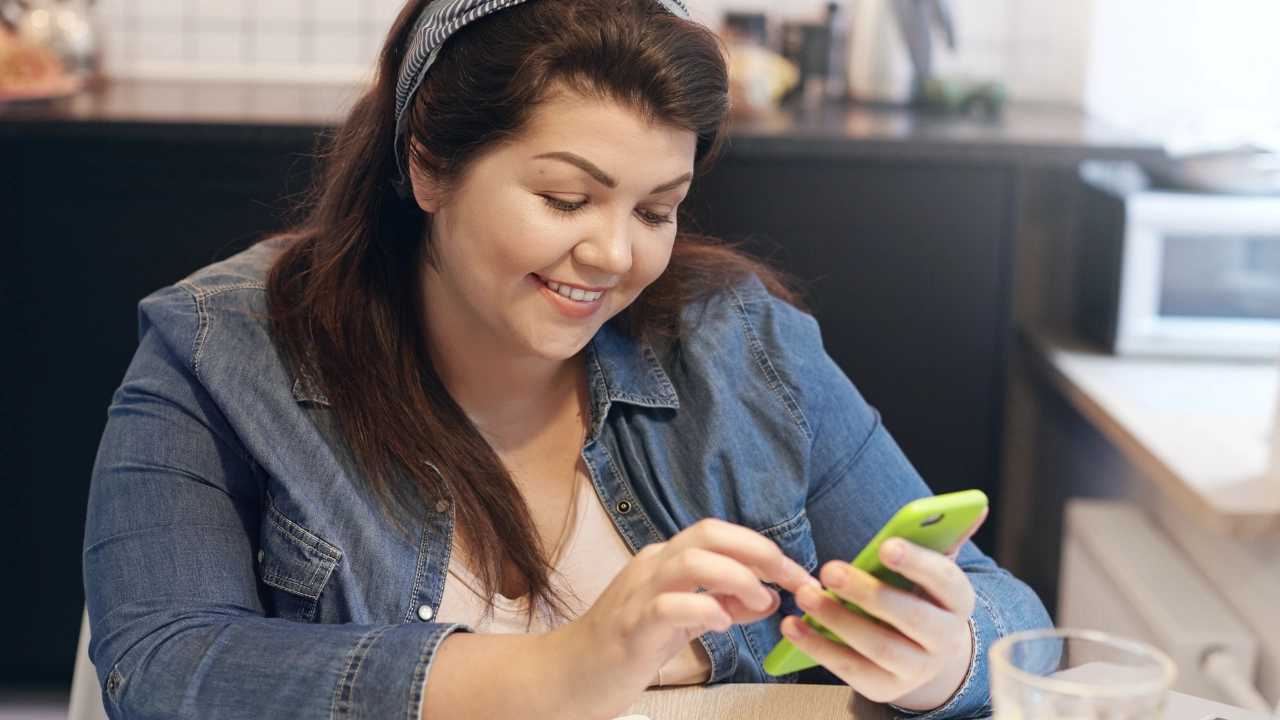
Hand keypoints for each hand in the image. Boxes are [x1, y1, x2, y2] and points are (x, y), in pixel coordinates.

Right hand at [548, 518, 819, 719]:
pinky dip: (704, 609)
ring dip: (737, 577)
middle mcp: (652, 566)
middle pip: (709, 533)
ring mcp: (638, 593)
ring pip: (692, 560)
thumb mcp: (683, 620)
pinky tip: (722, 625)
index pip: (720, 533)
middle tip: (790, 581)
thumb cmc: (627, 645)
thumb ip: (723, 604)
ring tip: (759, 602)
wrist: (570, 674)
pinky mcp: (631, 626)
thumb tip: (768, 596)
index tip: (798, 574)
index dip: (765, 549)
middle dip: (760, 552)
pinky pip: (669, 605)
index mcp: (665, 559)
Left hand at [780, 508, 987, 710]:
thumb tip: (974, 507)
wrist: (920, 652)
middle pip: (910, 616)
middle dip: (868, 592)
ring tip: (807, 595)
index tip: (887, 545)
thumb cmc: (917, 595)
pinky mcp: (885, 686)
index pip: (945, 579)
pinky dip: (818, 647)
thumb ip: (941, 539)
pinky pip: (850, 669)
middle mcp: (945, 639)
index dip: (917, 562)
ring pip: (879, 646)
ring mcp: (917, 669)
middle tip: (829, 570)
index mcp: (958, 601)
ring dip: (838, 619)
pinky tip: (794, 626)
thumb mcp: (930, 570)